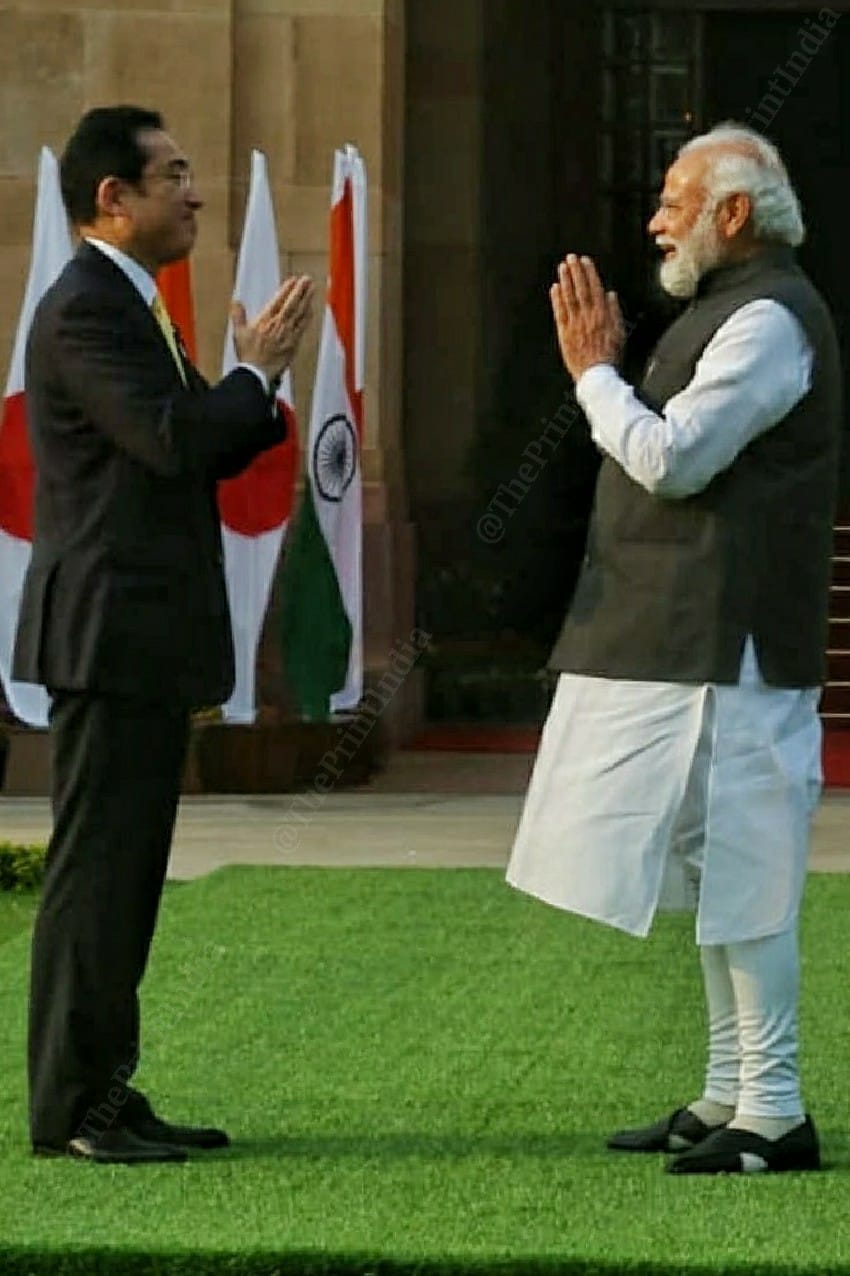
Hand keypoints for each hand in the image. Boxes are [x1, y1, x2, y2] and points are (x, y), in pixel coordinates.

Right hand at [231, 275, 314, 379]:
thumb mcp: (238, 333)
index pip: (278, 300)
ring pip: (299, 314)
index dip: (287, 289)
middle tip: (307, 280)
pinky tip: (311, 310)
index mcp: (265, 319)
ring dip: (306, 300)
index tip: (294, 280)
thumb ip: (238, 315)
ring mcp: (287, 334)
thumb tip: (236, 302)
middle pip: (292, 304)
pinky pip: (302, 327)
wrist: (257, 372)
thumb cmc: (248, 355)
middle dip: (300, 291)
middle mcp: (278, 324)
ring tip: (312, 289)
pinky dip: (307, 317)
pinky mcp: (293, 344)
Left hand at [550, 254, 624, 381]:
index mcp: (603, 315)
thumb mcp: (620, 333)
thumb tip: (610, 294)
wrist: (597, 376)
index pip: (595, 288)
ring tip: (562, 268)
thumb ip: (614, 312)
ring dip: (566, 281)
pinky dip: (557, 300)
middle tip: (571, 258)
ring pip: (569, 298)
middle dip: (576, 272)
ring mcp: (575, 325)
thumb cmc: (610, 356)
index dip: (589, 273)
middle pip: (581, 290)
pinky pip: (560, 313)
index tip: (585, 261)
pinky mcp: (565, 334)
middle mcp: (588, 317)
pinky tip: (555, 288)